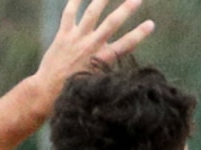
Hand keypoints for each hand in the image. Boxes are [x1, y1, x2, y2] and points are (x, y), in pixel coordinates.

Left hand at [34, 0, 153, 92]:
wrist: (49, 90)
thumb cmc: (77, 89)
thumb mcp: (99, 79)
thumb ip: (110, 65)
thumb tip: (124, 55)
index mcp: (103, 59)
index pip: (127, 44)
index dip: (140, 33)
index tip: (151, 24)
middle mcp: (91, 46)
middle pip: (112, 23)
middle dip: (126, 9)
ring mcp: (77, 39)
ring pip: (92, 13)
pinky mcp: (63, 36)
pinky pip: (69, 14)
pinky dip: (74, 2)